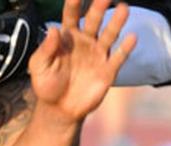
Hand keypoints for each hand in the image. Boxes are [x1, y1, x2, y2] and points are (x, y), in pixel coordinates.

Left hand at [28, 0, 135, 122]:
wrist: (60, 109)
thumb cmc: (47, 85)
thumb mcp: (38, 67)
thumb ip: (45, 49)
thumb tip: (53, 29)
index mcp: (67, 37)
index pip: (71, 15)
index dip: (74, 4)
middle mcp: (85, 42)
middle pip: (93, 20)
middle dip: (98, 7)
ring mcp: (98, 55)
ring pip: (109, 34)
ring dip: (116, 22)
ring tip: (123, 8)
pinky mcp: (107, 71)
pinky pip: (118, 57)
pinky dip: (125, 48)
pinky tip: (132, 37)